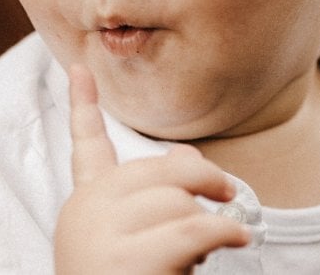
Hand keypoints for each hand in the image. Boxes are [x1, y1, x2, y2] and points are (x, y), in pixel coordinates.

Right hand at [54, 64, 250, 273]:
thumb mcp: (142, 239)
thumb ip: (157, 195)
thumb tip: (189, 159)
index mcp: (86, 206)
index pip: (85, 146)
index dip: (82, 103)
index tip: (79, 64)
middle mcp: (85, 214)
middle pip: (159, 169)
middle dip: (202, 182)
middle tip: (228, 197)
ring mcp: (100, 237)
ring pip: (179, 198)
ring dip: (209, 223)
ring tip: (205, 250)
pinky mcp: (125, 260)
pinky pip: (193, 228)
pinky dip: (226, 232)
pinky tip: (240, 238)